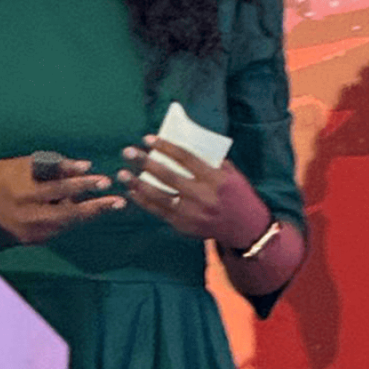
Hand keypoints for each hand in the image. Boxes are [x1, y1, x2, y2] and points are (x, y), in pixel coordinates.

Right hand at [0, 154, 123, 243]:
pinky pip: (59, 229)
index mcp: (25, 191)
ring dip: (87, 214)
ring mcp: (30, 231)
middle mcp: (28, 214)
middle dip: (95, 208)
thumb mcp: (28, 163)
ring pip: (67, 224)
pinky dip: (72, 219)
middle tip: (118, 202)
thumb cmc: (7, 174)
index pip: (59, 189)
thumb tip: (86, 166)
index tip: (103, 179)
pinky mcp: (32, 239)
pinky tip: (83, 210)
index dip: (82, 184)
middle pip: (68, 214)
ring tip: (107, 204)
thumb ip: (57, 166)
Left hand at [116, 136, 269, 247]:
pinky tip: (132, 192)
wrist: (245, 229)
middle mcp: (203, 196)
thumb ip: (210, 160)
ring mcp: (192, 213)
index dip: (166, 147)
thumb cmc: (237, 194)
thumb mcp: (231, 174)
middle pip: (168, 176)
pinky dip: (144, 202)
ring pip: (159, 196)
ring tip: (123, 173)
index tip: (148, 139)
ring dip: (138, 184)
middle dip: (146, 163)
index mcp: (216, 179)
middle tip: (128, 152)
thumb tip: (182, 142)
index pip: (186, 158)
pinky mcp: (184, 226)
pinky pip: (159, 212)